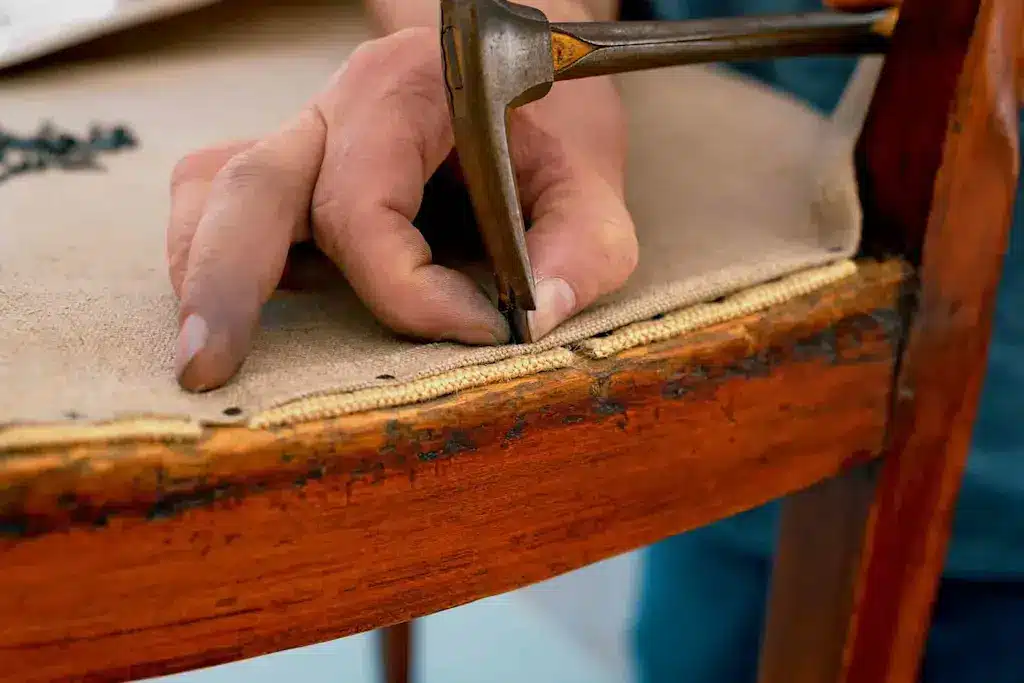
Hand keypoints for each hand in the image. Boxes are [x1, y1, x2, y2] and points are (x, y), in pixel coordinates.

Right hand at [167, 25, 635, 391]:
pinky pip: (220, 195)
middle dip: (229, 282)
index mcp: (410, 91)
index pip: (365, 205)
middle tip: (206, 369)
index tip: (479, 330)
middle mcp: (341, 106)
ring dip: (205, 270)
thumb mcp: (593, 185)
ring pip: (215, 186)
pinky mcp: (297, 165)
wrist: (521, 78)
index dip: (409, 290)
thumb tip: (529, 323)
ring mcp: (307, 134)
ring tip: (204, 353)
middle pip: (255, 185)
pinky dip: (214, 253)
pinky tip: (242, 310)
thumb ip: (581, 251)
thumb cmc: (552, 132)